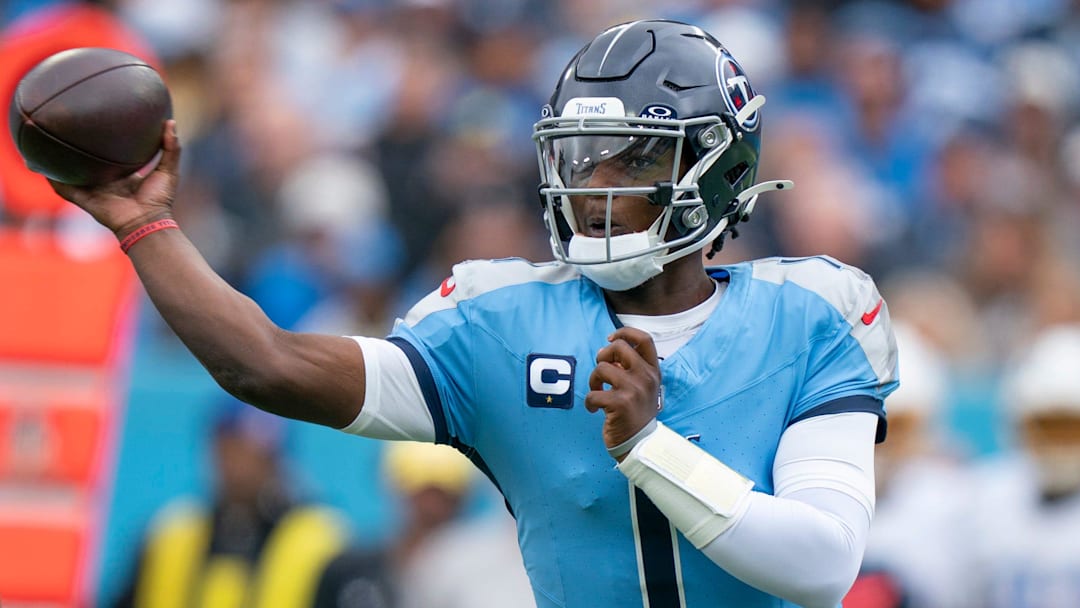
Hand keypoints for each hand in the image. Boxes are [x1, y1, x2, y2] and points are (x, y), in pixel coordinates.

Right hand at [48, 119, 180, 239]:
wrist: (148, 222)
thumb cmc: (160, 199)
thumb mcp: (168, 170)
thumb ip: (171, 148)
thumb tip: (171, 122)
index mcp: (124, 176)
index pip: (112, 157)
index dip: (106, 144)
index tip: (102, 126)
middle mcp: (107, 182)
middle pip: (88, 164)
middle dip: (80, 150)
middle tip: (71, 130)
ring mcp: (94, 191)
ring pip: (72, 175)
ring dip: (60, 163)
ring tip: (47, 145)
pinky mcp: (85, 199)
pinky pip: (65, 189)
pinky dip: (54, 179)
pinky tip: (42, 166)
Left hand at [586, 327, 661, 457]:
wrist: (640, 444)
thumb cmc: (636, 414)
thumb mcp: (642, 387)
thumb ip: (629, 368)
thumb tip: (608, 351)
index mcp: (653, 371)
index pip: (644, 339)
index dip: (624, 333)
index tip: (610, 339)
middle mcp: (646, 377)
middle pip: (618, 346)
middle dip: (603, 356)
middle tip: (602, 372)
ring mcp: (634, 389)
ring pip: (602, 367)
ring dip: (594, 380)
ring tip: (598, 393)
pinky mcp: (620, 403)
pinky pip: (594, 393)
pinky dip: (589, 402)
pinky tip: (595, 410)